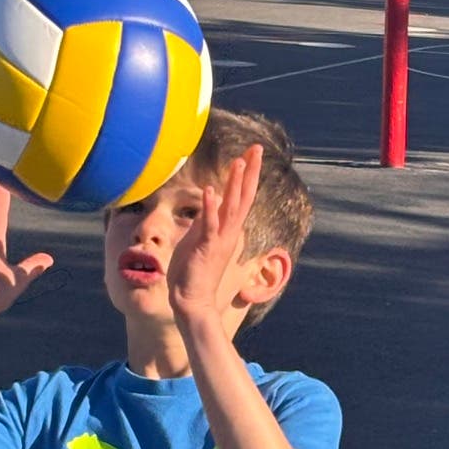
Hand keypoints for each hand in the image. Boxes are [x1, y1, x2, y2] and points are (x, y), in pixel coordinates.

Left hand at [167, 145, 261, 324]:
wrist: (192, 301)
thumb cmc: (193, 272)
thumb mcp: (198, 238)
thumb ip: (206, 220)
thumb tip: (210, 201)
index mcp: (227, 229)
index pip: (241, 196)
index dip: (246, 174)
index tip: (250, 153)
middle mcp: (229, 232)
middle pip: (244, 196)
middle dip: (250, 171)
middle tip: (257, 148)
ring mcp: (219, 239)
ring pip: (231, 207)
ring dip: (234, 184)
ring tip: (239, 162)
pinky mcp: (206, 248)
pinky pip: (209, 225)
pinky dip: (210, 208)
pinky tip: (210, 190)